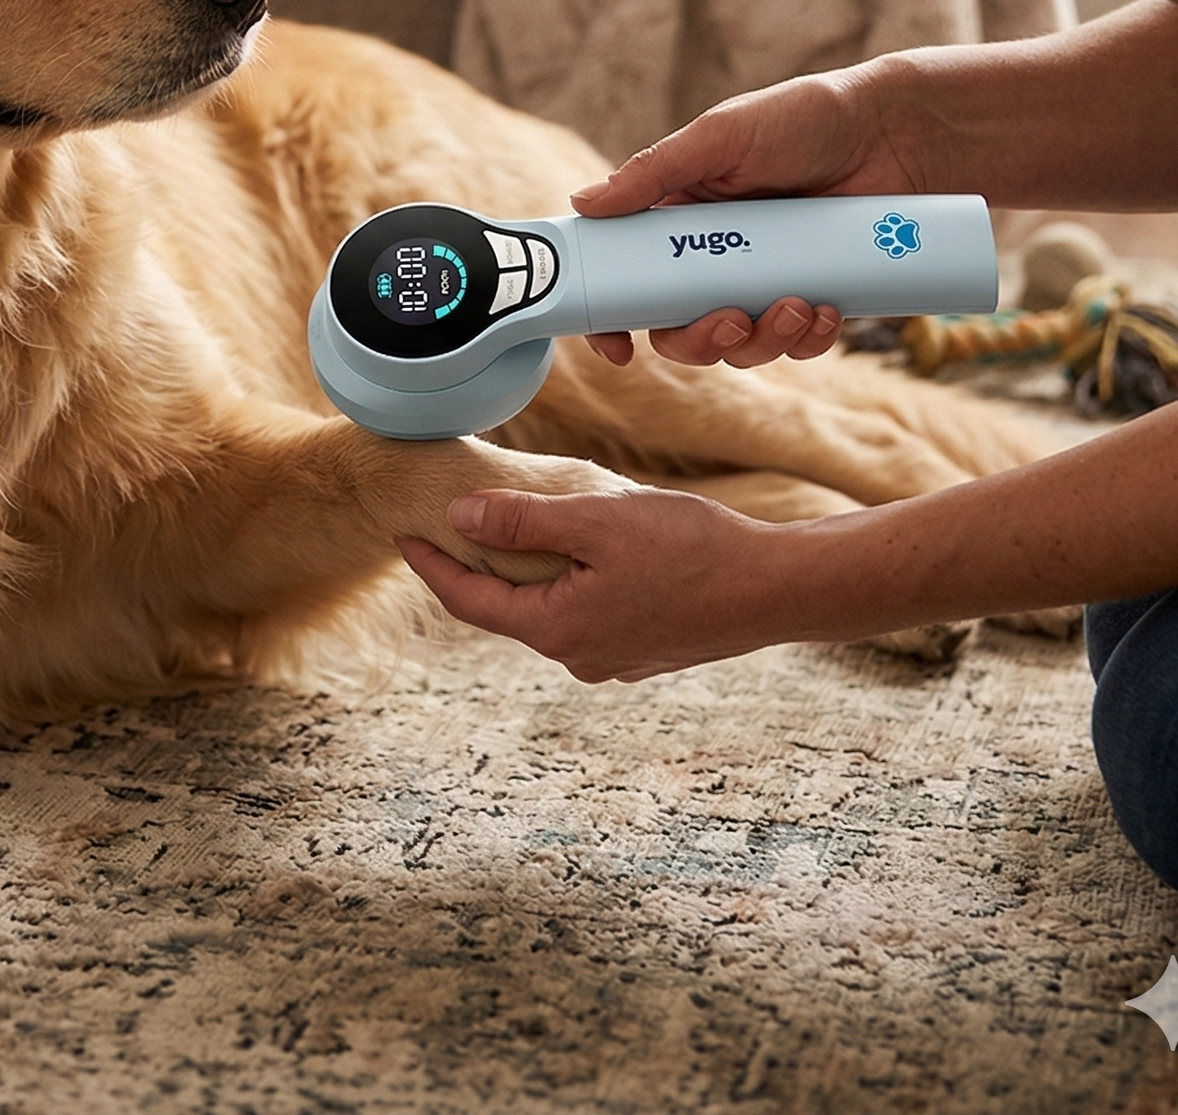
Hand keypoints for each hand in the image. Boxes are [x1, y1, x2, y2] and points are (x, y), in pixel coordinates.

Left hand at [396, 485, 792, 682]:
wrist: (774, 588)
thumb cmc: (690, 549)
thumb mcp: (596, 521)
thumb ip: (523, 522)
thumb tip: (460, 519)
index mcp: (557, 629)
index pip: (469, 601)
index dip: (431, 565)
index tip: (403, 533)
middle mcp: (578, 655)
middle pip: (505, 609)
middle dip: (475, 567)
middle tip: (449, 523)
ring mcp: (613, 657)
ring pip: (547, 610)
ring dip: (525, 573)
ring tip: (511, 527)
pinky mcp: (642, 648)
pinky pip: (584, 612)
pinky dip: (565, 582)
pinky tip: (577, 549)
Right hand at [572, 61, 922, 367]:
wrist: (897, 131)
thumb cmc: (804, 117)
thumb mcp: (720, 136)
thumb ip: (654, 172)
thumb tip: (582, 204)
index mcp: (679, 218)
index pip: (628, 277)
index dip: (613, 318)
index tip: (616, 348)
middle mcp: (714, 256)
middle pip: (679, 328)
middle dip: (699, 338)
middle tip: (729, 319)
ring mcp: (765, 279)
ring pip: (740, 344)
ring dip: (762, 340)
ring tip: (796, 306)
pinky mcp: (814, 295)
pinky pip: (798, 344)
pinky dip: (808, 338)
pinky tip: (827, 310)